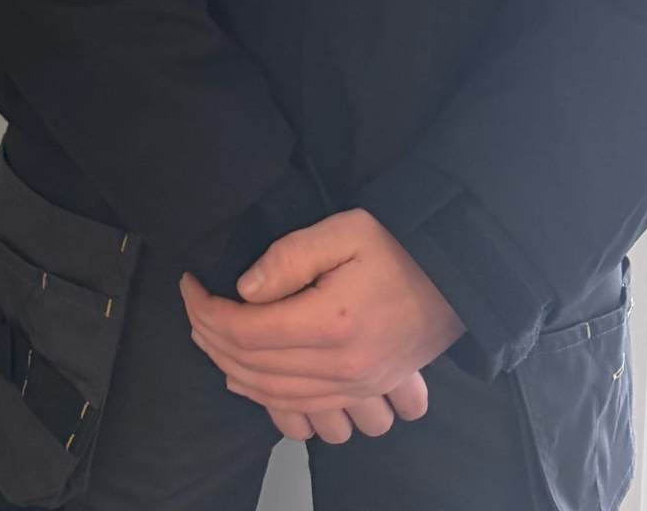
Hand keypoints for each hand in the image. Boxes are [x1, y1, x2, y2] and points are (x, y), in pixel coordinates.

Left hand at [180, 209, 463, 444]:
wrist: (456, 282)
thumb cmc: (397, 248)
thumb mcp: (343, 230)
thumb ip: (289, 256)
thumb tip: (245, 288)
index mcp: (330, 322)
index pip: (245, 330)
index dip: (205, 309)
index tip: (190, 283)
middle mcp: (341, 367)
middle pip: (252, 367)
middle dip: (209, 337)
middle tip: (193, 306)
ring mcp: (354, 389)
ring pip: (274, 397)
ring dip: (232, 371)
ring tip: (210, 338)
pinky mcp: (363, 396)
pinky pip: (307, 416)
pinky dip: (269, 403)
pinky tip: (249, 381)